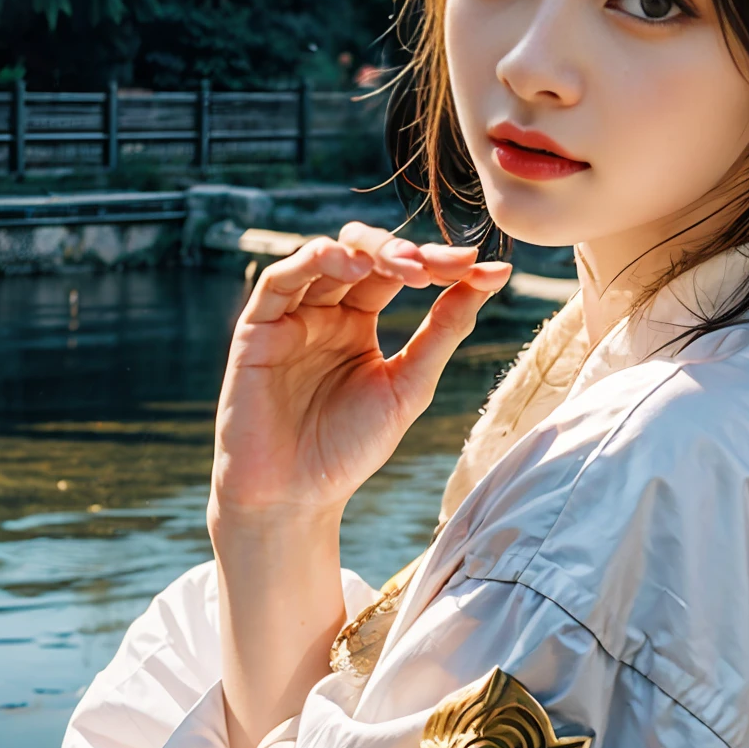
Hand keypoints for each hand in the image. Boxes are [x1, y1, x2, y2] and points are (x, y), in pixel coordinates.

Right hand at [210, 222, 511, 524]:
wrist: (293, 497)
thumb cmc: (349, 449)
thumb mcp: (409, 386)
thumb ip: (444, 330)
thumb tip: (491, 277)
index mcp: (358, 319)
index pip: (397, 271)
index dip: (437, 263)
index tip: (480, 267)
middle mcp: (324, 309)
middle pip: (364, 253)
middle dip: (405, 251)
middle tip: (443, 266)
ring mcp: (290, 314)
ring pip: (325, 254)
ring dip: (368, 249)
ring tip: (407, 265)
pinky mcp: (257, 326)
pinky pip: (279, 279)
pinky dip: (314, 260)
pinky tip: (351, 264)